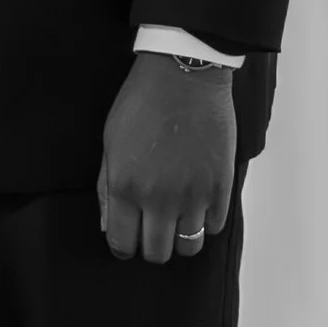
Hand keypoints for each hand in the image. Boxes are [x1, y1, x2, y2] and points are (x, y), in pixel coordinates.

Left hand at [97, 54, 235, 264]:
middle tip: (153, 229)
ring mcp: (193, 195)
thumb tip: (109, 225)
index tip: (129, 238)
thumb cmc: (142, 102)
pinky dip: (206, 221)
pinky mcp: (220, 186)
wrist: (183, 74)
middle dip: (152, 246)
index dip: (124, 246)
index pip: (123, 243)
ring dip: (181, 238)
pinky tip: (197, 204)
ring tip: (177, 219)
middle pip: (157, 252)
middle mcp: (159, 199)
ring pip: (189, 247)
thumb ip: (107, 188)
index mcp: (125, 188)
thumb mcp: (110, 142)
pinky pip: (215, 226)